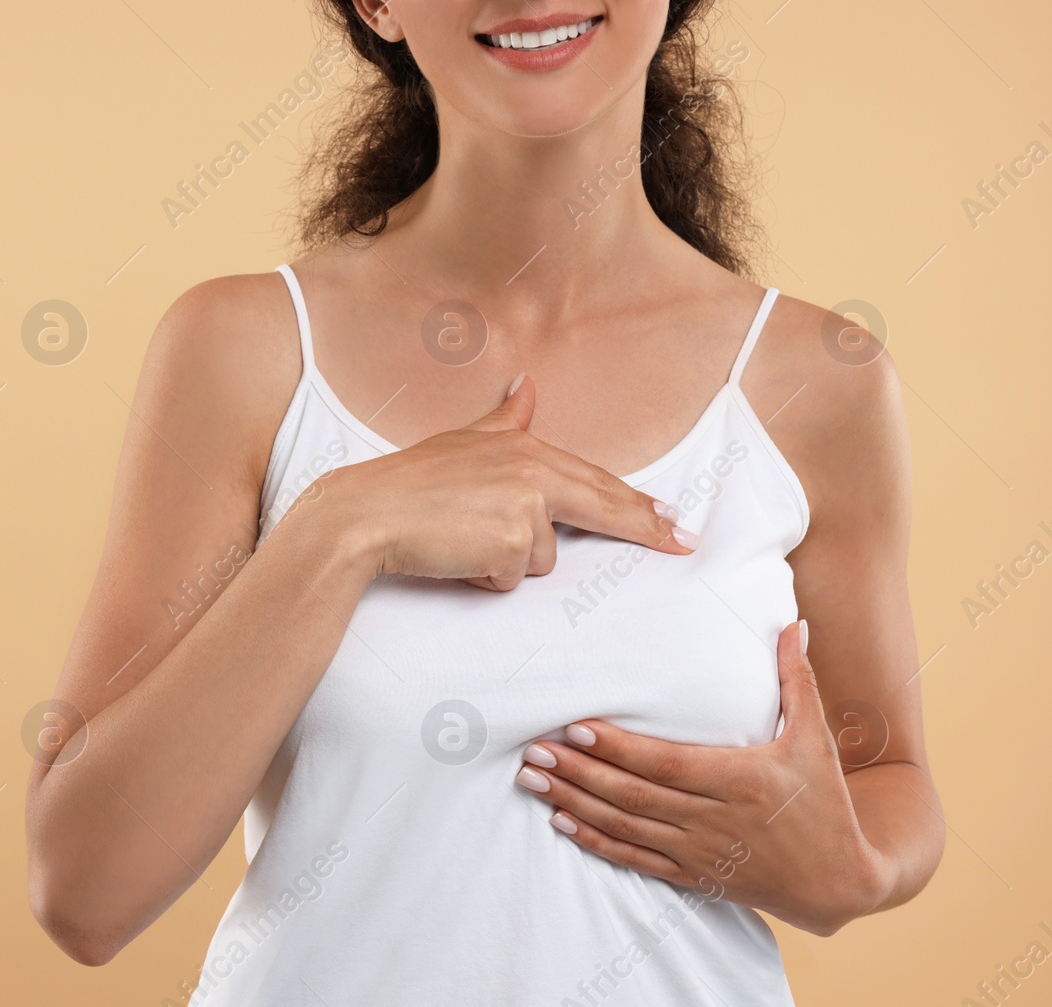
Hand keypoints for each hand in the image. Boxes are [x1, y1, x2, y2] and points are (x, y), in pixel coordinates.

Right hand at [327, 373, 698, 591]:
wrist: (366, 514)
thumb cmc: (408, 483)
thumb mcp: (462, 441)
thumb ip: (505, 419)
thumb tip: (527, 384)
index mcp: (525, 448)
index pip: (593, 479)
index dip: (637, 502)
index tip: (672, 519)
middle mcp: (533, 471)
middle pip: (603, 505)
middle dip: (646, 526)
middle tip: (685, 542)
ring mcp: (526, 506)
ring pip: (541, 558)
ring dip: (505, 562)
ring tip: (461, 541)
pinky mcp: (513, 542)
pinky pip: (512, 579)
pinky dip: (485, 577)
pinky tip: (455, 557)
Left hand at [514, 621, 888, 935]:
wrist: (841, 883)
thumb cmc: (826, 804)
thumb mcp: (816, 740)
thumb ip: (796, 681)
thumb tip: (792, 624)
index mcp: (741, 780)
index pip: (665, 763)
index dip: (618, 748)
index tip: (577, 727)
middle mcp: (713, 819)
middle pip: (632, 794)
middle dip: (578, 771)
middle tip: (533, 750)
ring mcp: (700, 852)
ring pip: (625, 827)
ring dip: (575, 802)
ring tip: (533, 779)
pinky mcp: (693, 876)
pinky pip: (635, 860)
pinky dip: (596, 842)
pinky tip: (561, 822)